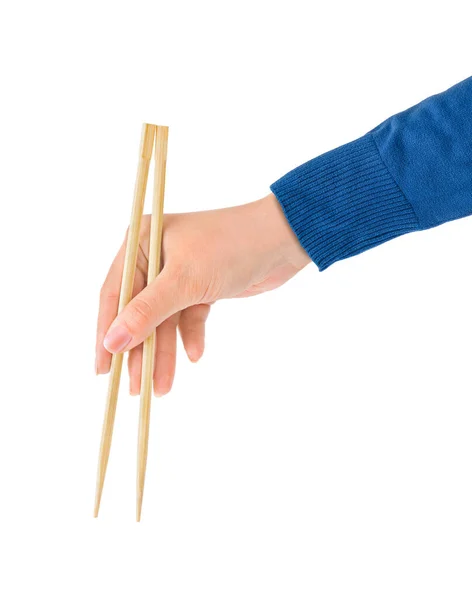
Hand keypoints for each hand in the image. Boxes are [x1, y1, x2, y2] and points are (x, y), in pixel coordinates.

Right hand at [95, 192, 309, 395]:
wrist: (283, 241)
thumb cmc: (230, 247)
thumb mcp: (184, 281)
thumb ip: (146, 312)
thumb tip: (111, 343)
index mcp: (142, 242)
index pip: (114, 293)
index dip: (107, 331)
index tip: (103, 368)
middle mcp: (156, 256)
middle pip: (139, 311)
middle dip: (139, 350)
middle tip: (135, 387)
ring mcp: (179, 273)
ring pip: (165, 320)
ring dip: (165, 352)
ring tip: (162, 387)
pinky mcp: (201, 287)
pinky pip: (188, 318)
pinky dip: (192, 336)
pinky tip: (196, 354)